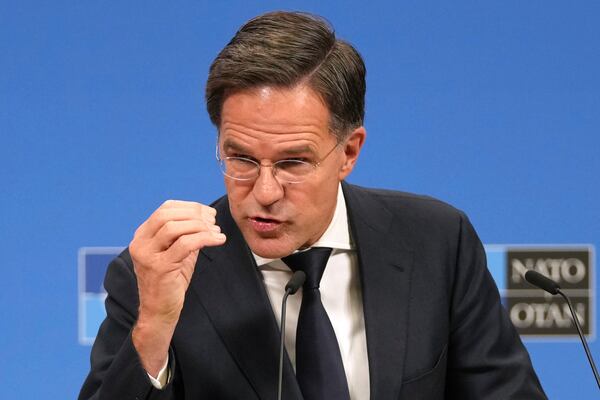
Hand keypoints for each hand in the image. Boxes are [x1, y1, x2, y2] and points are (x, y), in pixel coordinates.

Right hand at [130, 200, 225, 375]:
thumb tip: (207, 217)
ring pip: (175, 227)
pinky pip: (185, 244)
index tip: (209, 213)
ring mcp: (147, 255)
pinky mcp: (159, 267)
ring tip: (217, 231)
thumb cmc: (170, 282)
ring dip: (201, 226)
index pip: (165, 209)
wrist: (159, 312)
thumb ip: (186, 234)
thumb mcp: (177, 253)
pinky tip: (219, 240)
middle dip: (195, 214)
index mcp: (142, 236)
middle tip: (214, 221)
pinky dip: (205, 238)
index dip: (190, 207)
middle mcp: (140, 243)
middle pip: (168, 214)